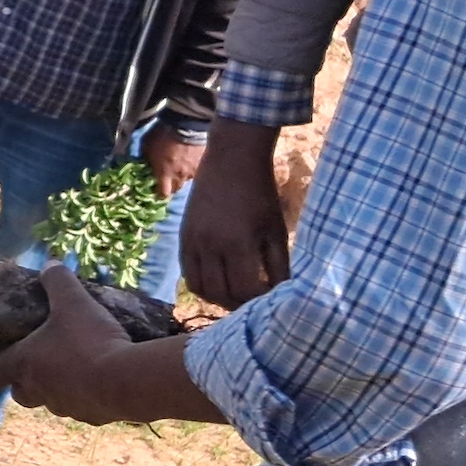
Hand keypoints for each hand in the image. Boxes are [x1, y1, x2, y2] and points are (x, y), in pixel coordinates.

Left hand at [142, 123, 207, 197]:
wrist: (185, 124)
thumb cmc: (161, 134)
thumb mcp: (146, 146)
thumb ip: (146, 159)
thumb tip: (146, 165)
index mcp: (164, 174)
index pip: (163, 194)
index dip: (159, 194)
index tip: (156, 191)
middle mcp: (180, 177)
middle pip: (176, 189)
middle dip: (170, 186)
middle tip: (167, 178)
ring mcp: (193, 171)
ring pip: (186, 180)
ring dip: (182, 176)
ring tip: (179, 166)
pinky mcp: (202, 163)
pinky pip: (196, 170)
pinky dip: (191, 168)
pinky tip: (188, 160)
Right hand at [180, 122, 293, 306]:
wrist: (231, 161)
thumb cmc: (261, 195)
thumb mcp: (276, 230)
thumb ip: (278, 265)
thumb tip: (282, 294)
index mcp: (237, 243)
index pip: (245, 290)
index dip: (259, 301)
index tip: (271, 301)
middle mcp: (210, 246)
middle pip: (221, 294)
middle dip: (240, 304)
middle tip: (255, 302)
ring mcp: (192, 242)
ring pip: (200, 288)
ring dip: (218, 298)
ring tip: (236, 295)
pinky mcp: (183, 238)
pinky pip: (188, 273)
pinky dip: (203, 284)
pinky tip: (220, 281)